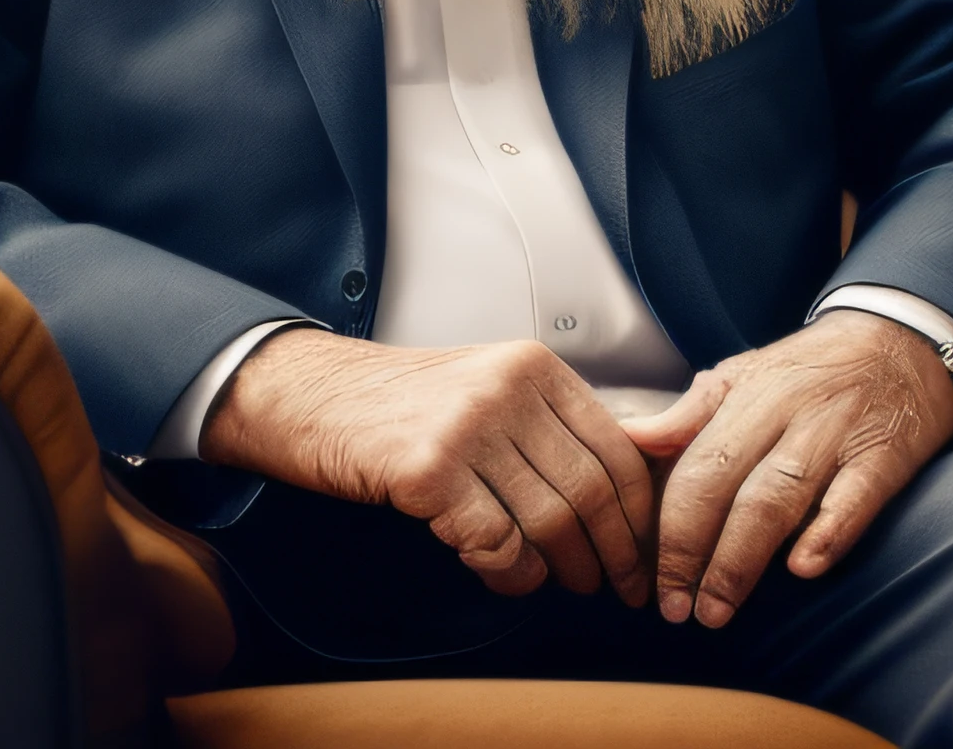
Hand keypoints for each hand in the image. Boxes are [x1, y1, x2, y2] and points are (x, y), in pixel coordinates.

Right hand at [199, 329, 657, 602]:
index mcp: (534, 366)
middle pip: (591, 488)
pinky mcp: (427, 470)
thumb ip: (549, 424)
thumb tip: (621, 487)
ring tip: (563, 584)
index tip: (643, 551)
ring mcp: (467, 427)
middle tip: (616, 585)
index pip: (618, 446)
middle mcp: (508, 389)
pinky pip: (494, 542)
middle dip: (614, 550)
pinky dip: (510, 574)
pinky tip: (505, 577)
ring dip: (564, 568)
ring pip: (548, 519)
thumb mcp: (488, 388)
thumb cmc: (400, 403)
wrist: (308, 396)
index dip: (638, 511)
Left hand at [619, 310, 952, 627]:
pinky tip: (803, 568)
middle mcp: (786, 410)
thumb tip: (627, 441)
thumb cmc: (814, 368)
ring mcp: (837, 432)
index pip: (692, 464)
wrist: (905, 336)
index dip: (665, 528)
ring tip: (717, 610)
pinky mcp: (886, 455)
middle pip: (724, 483)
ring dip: (742, 559)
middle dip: (690, 552)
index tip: (648, 580)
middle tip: (675, 609)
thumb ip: (689, 414)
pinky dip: (828, 533)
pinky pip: (855, 497)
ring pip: (778, 496)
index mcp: (745, 392)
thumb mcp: (746, 373)